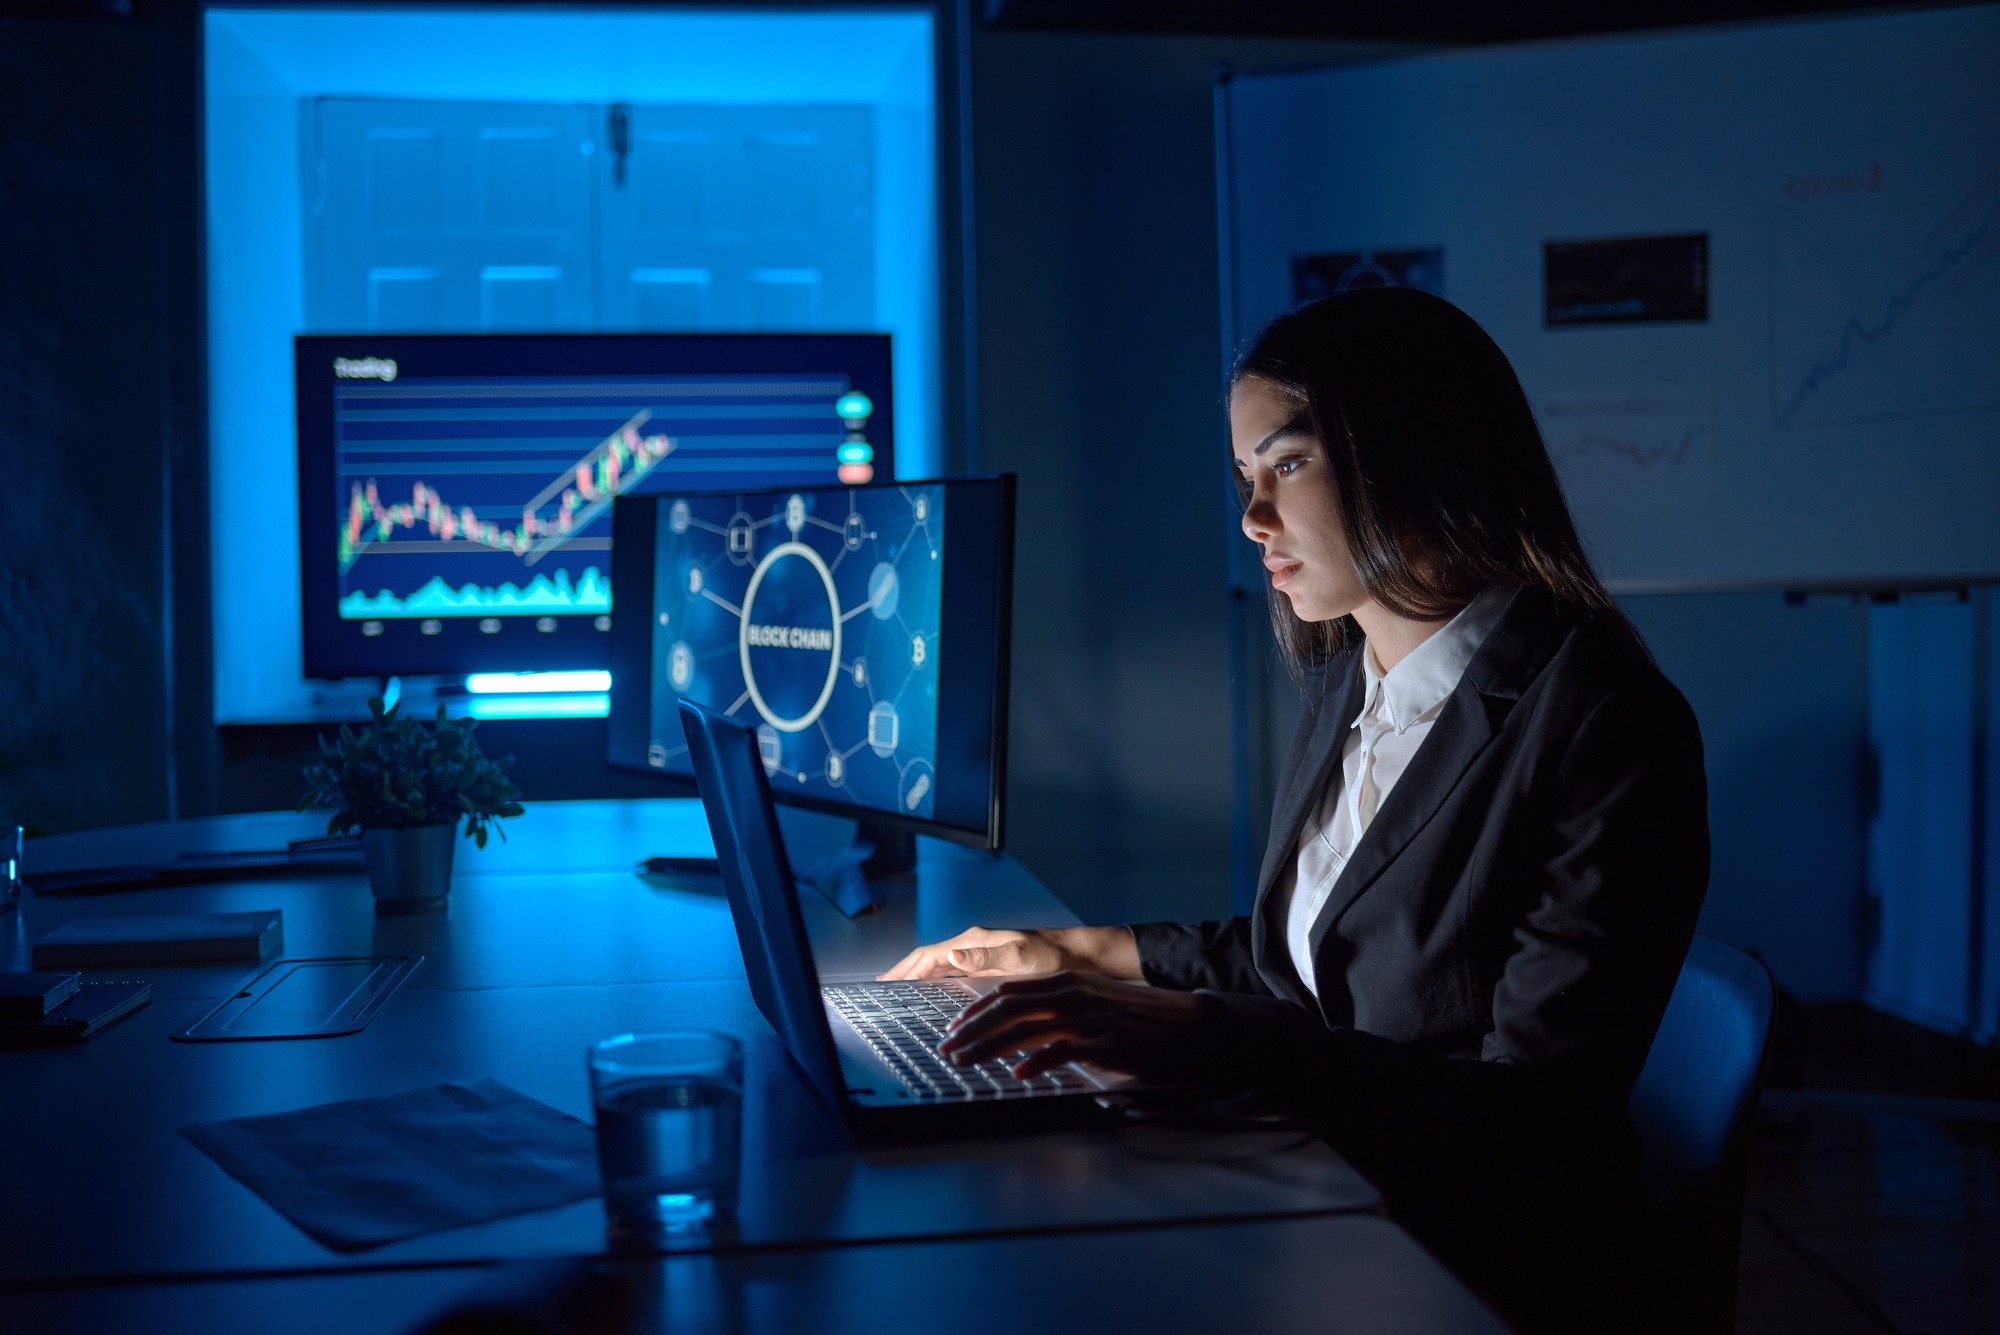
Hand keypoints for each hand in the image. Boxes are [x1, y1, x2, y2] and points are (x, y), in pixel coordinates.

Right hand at [876, 925, 1138, 981]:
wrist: (1079, 956)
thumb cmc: (1053, 957)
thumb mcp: (1021, 958)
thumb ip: (986, 957)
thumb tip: (952, 957)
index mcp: (974, 941)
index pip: (929, 955)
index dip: (906, 970)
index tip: (884, 983)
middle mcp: (974, 946)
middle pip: (928, 958)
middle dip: (904, 971)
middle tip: (881, 987)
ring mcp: (981, 955)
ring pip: (939, 965)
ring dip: (917, 977)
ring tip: (897, 989)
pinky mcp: (990, 966)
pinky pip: (953, 974)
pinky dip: (935, 982)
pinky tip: (932, 992)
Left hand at [936, 972, 1209, 1081]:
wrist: (1183, 1023)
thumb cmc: (1135, 1018)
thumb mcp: (1091, 1004)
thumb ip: (1056, 1013)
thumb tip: (1019, 1034)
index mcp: (1064, 983)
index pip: (1008, 993)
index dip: (976, 1010)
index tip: (954, 1027)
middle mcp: (1070, 995)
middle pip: (1007, 1009)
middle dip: (971, 1029)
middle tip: (947, 1048)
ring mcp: (1085, 1018)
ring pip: (1024, 1029)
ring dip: (989, 1047)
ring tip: (965, 1062)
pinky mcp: (1101, 1042)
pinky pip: (1060, 1051)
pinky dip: (1036, 1061)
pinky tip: (1018, 1073)